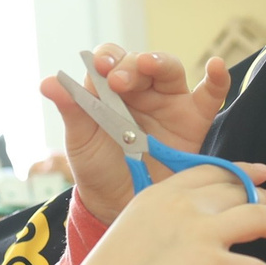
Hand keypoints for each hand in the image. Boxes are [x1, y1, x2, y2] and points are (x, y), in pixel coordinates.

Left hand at [39, 46, 233, 224]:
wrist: (122, 206)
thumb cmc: (100, 169)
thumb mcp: (81, 141)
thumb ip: (72, 110)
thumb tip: (47, 82)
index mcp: (111, 90)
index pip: (110, 60)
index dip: (107, 58)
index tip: (101, 68)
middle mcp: (142, 91)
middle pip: (140, 62)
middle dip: (130, 65)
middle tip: (119, 81)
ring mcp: (169, 103)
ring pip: (169, 70)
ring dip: (159, 63)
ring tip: (149, 65)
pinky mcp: (195, 120)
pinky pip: (211, 96)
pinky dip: (218, 79)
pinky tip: (217, 65)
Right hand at [70, 161, 265, 264]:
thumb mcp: (132, 235)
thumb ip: (163, 227)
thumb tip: (188, 242)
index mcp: (159, 194)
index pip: (208, 172)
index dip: (238, 172)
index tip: (257, 174)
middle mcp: (183, 206)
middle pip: (237, 191)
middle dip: (265, 195)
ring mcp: (200, 234)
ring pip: (259, 217)